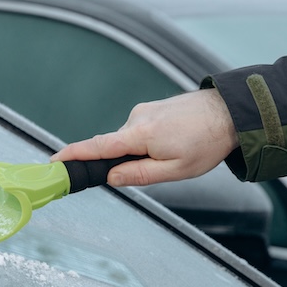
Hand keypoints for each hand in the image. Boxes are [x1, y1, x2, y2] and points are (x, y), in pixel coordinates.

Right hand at [51, 89, 238, 185]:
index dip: (72, 155)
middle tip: (159, 166)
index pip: (96, 147)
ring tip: (176, 152)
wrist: (233, 111)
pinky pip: (139, 131)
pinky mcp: (152, 109)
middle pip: (114, 147)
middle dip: (126, 162)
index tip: (53, 161)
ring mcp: (144, 111)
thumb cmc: (208, 142)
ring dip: (142, 152)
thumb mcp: (175, 170)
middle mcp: (136, 118)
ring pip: (129, 141)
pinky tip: (175, 142)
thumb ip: (139, 174)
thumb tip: (112, 177)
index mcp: (139, 134)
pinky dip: (149, 142)